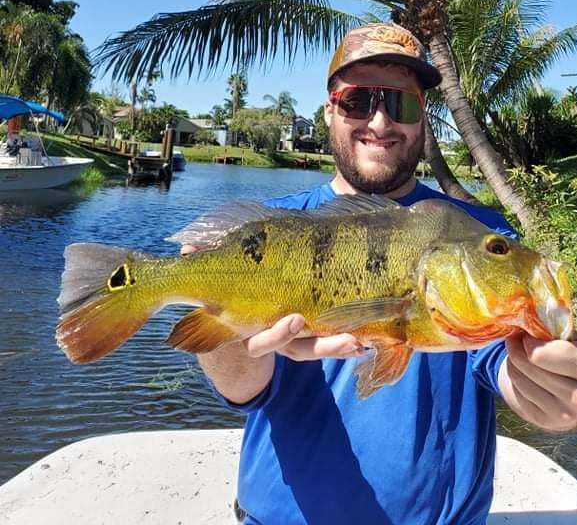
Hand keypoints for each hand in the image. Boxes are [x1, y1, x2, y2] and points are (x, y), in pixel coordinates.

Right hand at [180, 244, 362, 362]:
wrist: (231, 307)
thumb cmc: (223, 283)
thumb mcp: (211, 274)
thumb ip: (200, 261)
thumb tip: (189, 246)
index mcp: (249, 327)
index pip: (264, 337)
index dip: (278, 332)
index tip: (295, 319)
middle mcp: (275, 337)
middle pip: (300, 348)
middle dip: (322, 345)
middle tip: (346, 338)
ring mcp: (296, 336)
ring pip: (319, 345)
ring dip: (340, 345)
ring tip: (361, 341)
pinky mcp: (312, 326)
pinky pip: (330, 334)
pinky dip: (348, 334)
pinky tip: (369, 333)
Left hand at [499, 332, 576, 431]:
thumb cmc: (573, 356)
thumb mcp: (572, 339)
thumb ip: (553, 327)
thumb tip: (525, 311)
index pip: (545, 354)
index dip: (530, 340)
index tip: (528, 334)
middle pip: (531, 366)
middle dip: (517, 348)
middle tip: (515, 339)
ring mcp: (564, 414)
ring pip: (521, 379)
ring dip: (513, 361)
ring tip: (516, 352)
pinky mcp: (545, 421)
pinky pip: (518, 394)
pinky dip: (514, 378)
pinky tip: (520, 370)